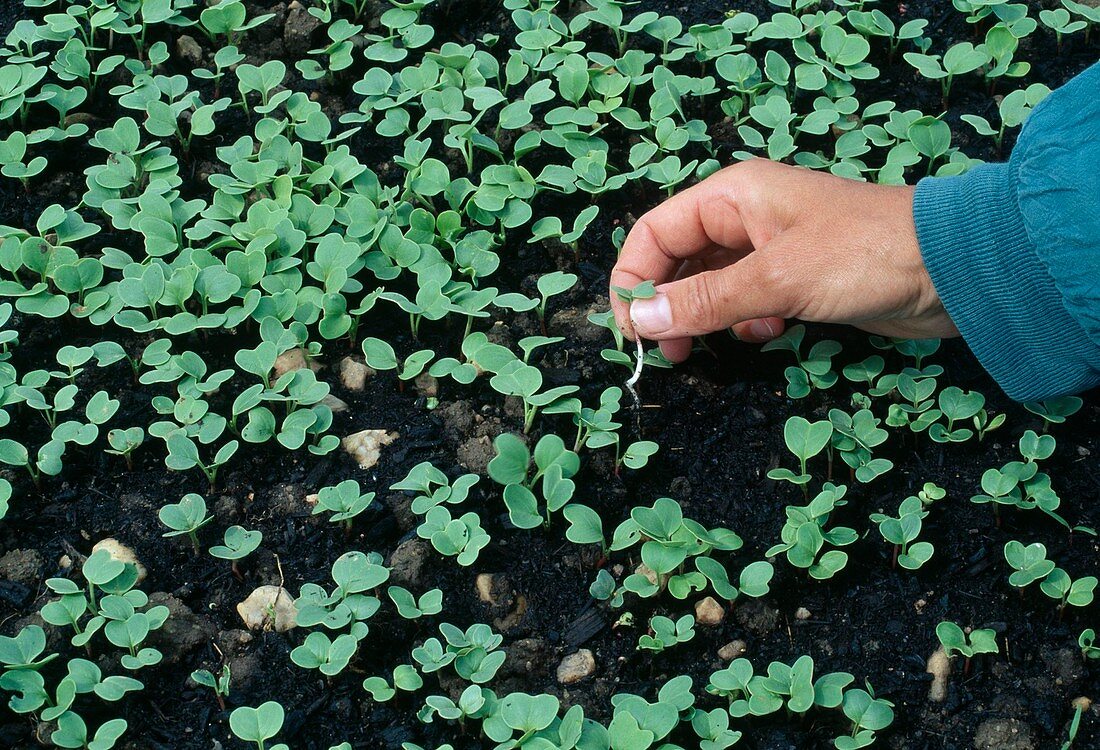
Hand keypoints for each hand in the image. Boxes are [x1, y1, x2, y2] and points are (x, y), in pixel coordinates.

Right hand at [609, 159, 958, 361]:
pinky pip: (746, 301)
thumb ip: (705, 300)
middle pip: (679, 260)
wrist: (957, 270)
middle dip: (668, 305)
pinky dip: (746, 323)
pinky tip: (768, 335)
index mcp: (732, 196)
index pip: (655, 233)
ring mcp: (771, 249)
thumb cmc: (863, 257)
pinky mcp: (796, 279)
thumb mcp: (776, 278)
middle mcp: (744, 217)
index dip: (633, 279)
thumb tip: (640, 320)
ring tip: (710, 349)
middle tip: (667, 353)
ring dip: (706, 318)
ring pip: (711, 285)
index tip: (632, 332)